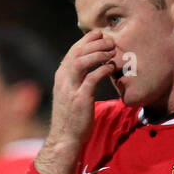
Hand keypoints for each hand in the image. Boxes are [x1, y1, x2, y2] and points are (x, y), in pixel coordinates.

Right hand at [35, 29, 116, 173]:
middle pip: (77, 52)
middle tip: (110, 40)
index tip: (100, 35)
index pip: (73, 51)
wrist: (65, 138)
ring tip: (111, 50)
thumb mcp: (71, 94)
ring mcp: (70, 89)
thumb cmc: (71, 117)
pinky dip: (102, 70)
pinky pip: (92, 78)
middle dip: (94, 42)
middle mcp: (63, 79)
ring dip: (98, 53)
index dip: (86, 40)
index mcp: (61, 76)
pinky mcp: (80, 99)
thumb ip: (77, 80)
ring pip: (82, 61)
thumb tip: (89, 69)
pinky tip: (111, 67)